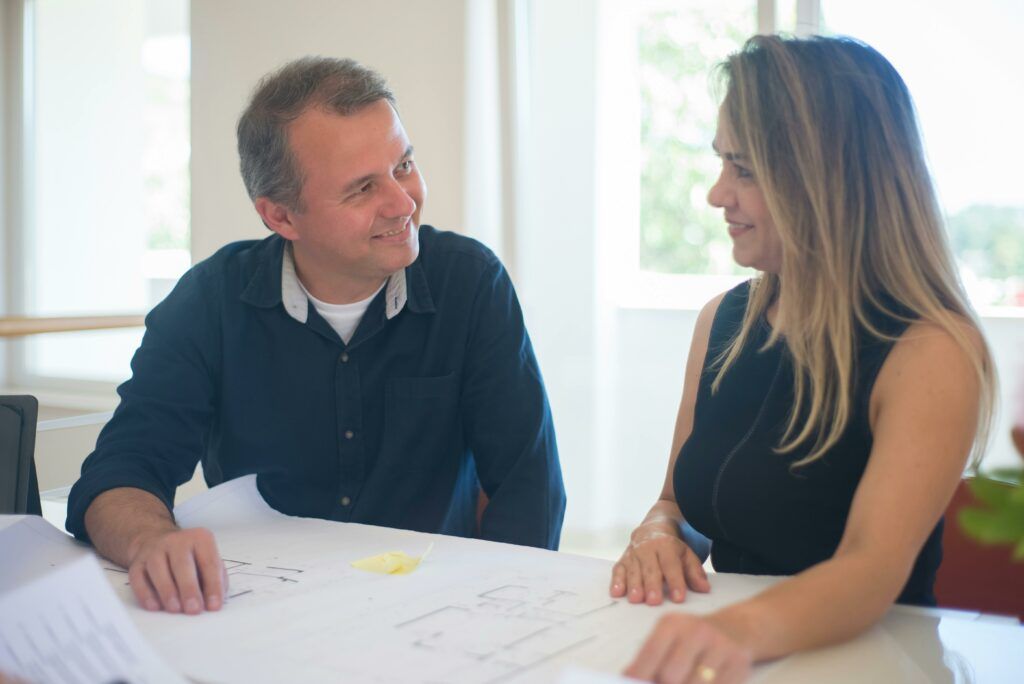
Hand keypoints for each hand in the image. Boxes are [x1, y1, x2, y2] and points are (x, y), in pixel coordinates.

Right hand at [126, 527, 226, 613]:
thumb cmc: (191, 557)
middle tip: (194, 610)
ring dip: (167, 592)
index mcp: (200, 538)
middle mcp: (176, 541)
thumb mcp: (209, 560)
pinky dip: (146, 594)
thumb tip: (213, 601)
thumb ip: (216, 579)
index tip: (214, 607)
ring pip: (159, 570)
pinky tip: (155, 606)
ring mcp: (154, 550)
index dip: (213, 586)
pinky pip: (139, 578)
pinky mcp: (137, 563)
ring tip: (176, 609)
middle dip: (189, 589)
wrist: (158, 542)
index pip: (209, 563)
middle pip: (182, 565)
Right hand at [610, 523, 709, 604]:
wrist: (651, 529)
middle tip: (654, 601)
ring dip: (634, 584)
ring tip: (636, 599)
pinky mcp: (622, 560)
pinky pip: (618, 570)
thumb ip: (695, 572)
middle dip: (652, 585)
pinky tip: (617, 593)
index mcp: (666, 545)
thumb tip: (704, 589)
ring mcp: (633, 554)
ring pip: (633, 570)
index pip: (671, 564)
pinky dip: (616, 581)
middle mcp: (647, 548)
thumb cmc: (671, 549)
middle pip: (650, 568)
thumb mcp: (686, 555)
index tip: (679, 597)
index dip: (675, 581)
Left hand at [625, 613, 752, 682]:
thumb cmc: (693, 640)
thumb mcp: (668, 641)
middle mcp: (697, 632)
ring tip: (684, 681)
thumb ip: (649, 662)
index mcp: (672, 624)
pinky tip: (702, 683)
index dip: (638, 677)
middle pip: (670, 676)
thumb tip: (628, 679)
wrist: (736, 628)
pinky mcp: (739, 665)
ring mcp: (720, 648)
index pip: (649, 655)